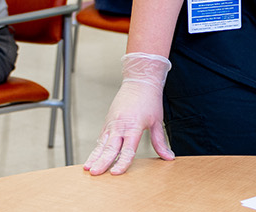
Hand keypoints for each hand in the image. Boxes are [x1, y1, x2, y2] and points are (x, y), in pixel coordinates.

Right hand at [84, 53, 174, 174]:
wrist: (139, 82)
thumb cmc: (149, 100)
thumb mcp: (157, 122)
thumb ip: (160, 142)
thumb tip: (169, 157)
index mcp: (133, 126)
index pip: (127, 149)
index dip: (122, 162)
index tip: (116, 173)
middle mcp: (120, 126)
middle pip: (110, 148)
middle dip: (102, 162)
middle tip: (95, 174)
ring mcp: (112, 123)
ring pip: (101, 143)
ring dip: (94, 157)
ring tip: (87, 169)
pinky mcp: (108, 121)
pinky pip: (101, 138)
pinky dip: (96, 148)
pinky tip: (91, 158)